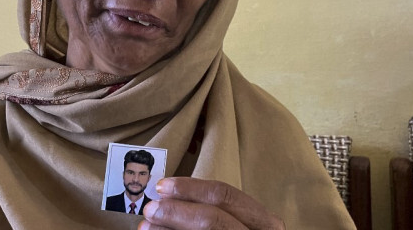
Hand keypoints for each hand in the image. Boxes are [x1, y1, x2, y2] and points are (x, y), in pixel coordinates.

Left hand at [138, 177, 284, 229]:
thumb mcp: (234, 225)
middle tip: (150, 209)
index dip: (191, 188)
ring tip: (146, 227)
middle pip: (213, 219)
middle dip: (176, 211)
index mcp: (266, 224)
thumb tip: (167, 197)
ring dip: (168, 229)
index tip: (162, 187)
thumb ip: (213, 212)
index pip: (226, 196)